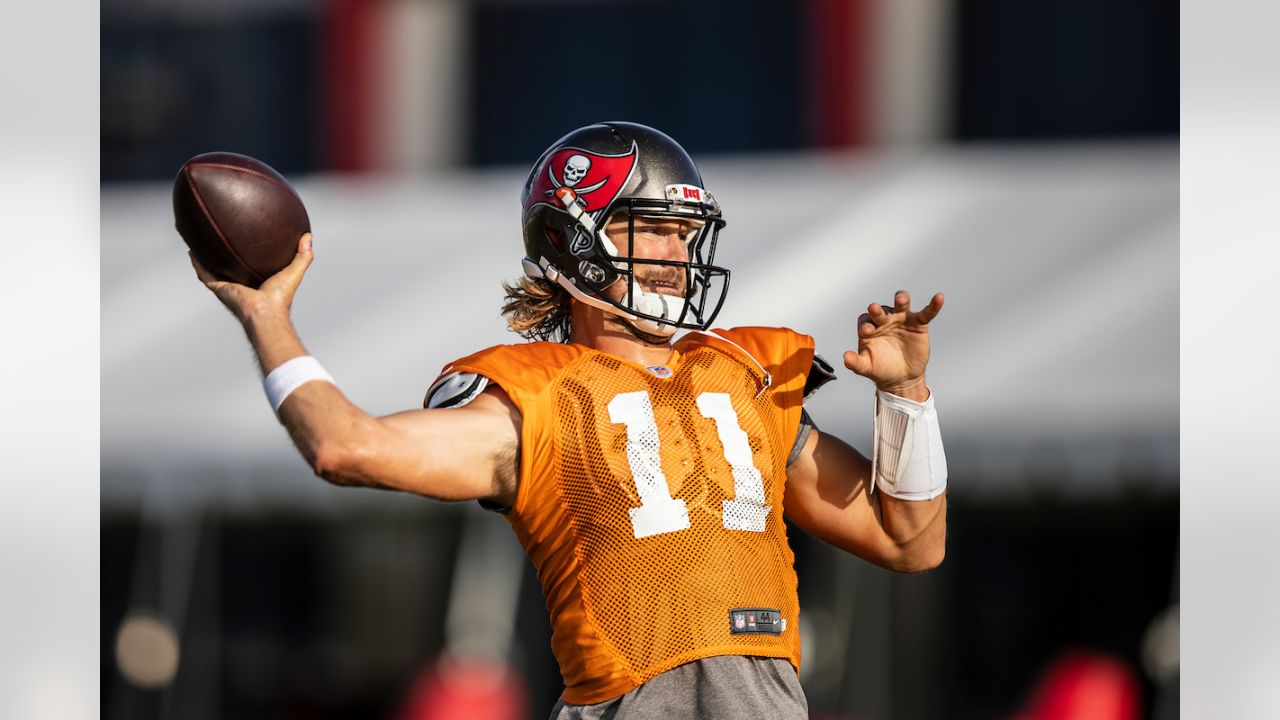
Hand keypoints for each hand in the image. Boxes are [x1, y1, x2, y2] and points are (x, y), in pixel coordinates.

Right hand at [192, 233, 313, 322]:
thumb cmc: (280, 298)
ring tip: (200, 242)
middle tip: (219, 239)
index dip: (247, 257)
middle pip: (229, 268)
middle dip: (224, 256)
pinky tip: (192, 251)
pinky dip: (198, 264)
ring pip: (213, 270)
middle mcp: (241, 285)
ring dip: (207, 258)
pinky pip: (205, 274)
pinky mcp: (219, 288)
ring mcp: (228, 287)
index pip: (250, 268)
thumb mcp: (294, 272)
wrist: (265, 312)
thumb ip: (304, 255)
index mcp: (257, 283)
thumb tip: (309, 235)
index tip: (245, 243)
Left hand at [843, 290, 943, 398]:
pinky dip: (933, 305)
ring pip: (901, 305)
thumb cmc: (881, 369)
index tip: (866, 332)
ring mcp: (901, 320)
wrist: (901, 378)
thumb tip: (845, 358)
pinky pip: (926, 313)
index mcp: (869, 328)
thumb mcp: (867, 367)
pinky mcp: (918, 323)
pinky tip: (939, 297)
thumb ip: (855, 363)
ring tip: (901, 299)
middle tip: (874, 309)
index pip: (865, 321)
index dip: (865, 325)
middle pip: (881, 310)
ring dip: (901, 300)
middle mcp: (884, 320)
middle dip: (878, 310)